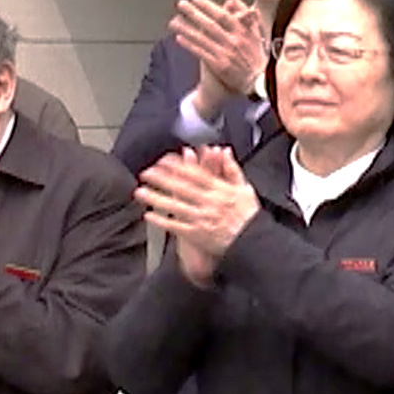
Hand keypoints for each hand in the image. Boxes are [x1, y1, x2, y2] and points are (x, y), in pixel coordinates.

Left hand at [136, 148, 258, 282]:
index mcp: (220, 190)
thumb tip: (224, 152)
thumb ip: (232, 169)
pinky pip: (176, 226)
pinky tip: (149, 216)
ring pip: (175, 206)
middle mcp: (208, 203)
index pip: (195, 174)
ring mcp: (201, 218)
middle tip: (146, 173)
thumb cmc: (248, 216)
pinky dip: (162, 221)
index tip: (164, 160)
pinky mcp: (197, 234)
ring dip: (156, 198)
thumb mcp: (245, 188)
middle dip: (162, 180)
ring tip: (141, 192)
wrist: (252, 242)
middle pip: (181, 188)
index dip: (178, 166)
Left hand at [175, 0, 268, 111]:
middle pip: (210, 25)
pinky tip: (179, 38)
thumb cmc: (256, 55)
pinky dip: (190, 46)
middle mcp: (234, 42)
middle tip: (181, 4)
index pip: (223, 15)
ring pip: (203, 39)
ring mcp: (226, 54)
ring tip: (174, 21)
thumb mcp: (255, 32)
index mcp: (243, 32)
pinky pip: (202, 53)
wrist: (260, 81)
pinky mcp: (219, 66)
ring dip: (187, 29)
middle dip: (194, 13)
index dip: (208, 6)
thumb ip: (243, 12)